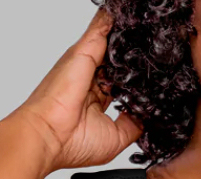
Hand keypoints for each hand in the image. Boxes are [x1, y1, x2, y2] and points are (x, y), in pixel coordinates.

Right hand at [10, 7, 142, 173]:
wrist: (48, 134)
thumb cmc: (73, 143)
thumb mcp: (115, 139)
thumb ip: (132, 124)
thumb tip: (146, 115)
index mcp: (95, 100)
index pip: (117, 83)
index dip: (132, 79)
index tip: (149, 74)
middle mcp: (89, 79)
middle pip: (115, 60)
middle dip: (132, 53)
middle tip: (152, 45)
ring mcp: (86, 63)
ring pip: (110, 39)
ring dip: (126, 32)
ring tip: (146, 24)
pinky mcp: (85, 50)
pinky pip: (103, 26)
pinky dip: (114, 18)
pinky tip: (128, 12)